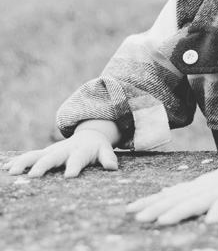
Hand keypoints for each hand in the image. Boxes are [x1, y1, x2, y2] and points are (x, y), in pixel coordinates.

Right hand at [2, 129, 117, 177]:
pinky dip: (17, 161)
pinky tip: (5, 168)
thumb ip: (108, 158)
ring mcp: (51, 151)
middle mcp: (63, 150)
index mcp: (79, 151)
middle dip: (42, 166)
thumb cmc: (96, 147)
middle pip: (52, 158)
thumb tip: (113, 167)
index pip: (77, 160)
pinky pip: (28, 156)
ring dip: (23, 163)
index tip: (70, 176)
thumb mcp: (105, 150)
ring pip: (35, 155)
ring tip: (11, 171)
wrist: (87, 136)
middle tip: (34, 175)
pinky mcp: (43, 153)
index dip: (74, 167)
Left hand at [126, 161, 217, 224]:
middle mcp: (199, 191)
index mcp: (191, 190)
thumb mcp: (199, 186)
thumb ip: (182, 190)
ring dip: (179, 211)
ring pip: (195, 203)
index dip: (148, 203)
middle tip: (138, 218)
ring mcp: (216, 193)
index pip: (166, 197)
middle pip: (175, 201)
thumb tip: (163, 191)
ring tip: (163, 221)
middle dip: (156, 209)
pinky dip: (217, 212)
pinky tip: (210, 223)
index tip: (129, 210)